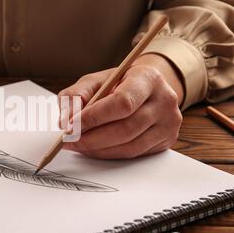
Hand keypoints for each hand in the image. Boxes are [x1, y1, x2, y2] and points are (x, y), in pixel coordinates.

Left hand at [59, 54, 183, 158]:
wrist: (147, 89)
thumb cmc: (119, 84)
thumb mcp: (96, 81)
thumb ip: (76, 96)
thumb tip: (65, 120)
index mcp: (148, 78)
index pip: (122, 102)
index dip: (94, 117)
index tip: (70, 125)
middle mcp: (164, 100)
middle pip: (126, 128)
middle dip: (91, 138)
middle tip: (68, 140)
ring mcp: (169, 122)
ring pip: (129, 146)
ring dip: (97, 149)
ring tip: (76, 145)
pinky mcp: (166, 140)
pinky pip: (133, 154)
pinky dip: (108, 154)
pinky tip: (92, 149)